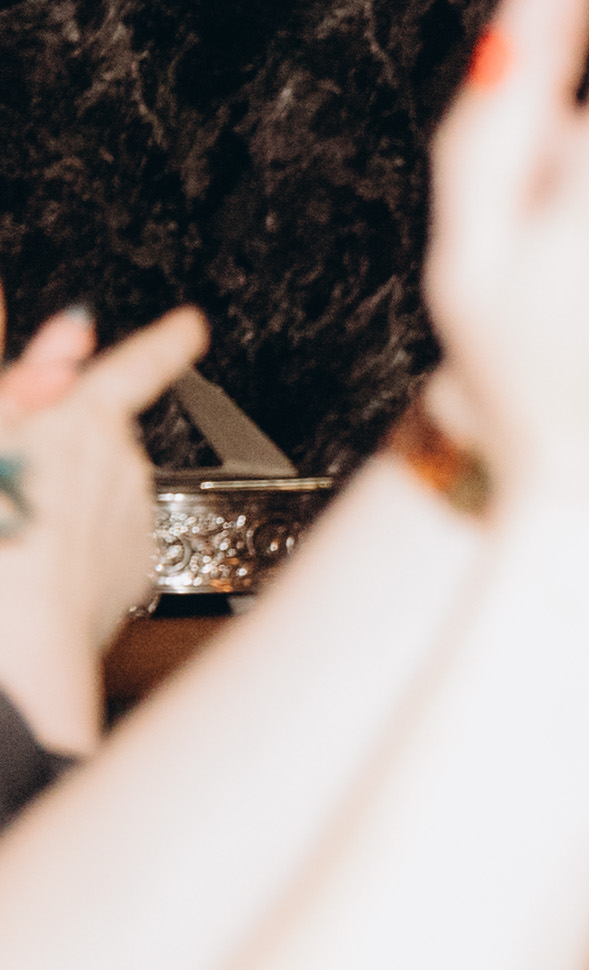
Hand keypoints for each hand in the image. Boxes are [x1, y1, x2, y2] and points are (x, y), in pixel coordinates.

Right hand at [0, 303, 204, 753]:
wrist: (17, 644)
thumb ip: (27, 383)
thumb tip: (71, 329)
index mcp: (82, 421)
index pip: (137, 365)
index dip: (164, 341)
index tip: (191, 325)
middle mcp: (124, 466)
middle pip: (100, 434)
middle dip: (65, 442)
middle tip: (13, 475)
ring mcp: (133, 519)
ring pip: (100, 487)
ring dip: (65, 495)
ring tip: (13, 525)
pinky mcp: (132, 568)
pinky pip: (106, 538)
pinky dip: (75, 540)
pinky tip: (36, 561)